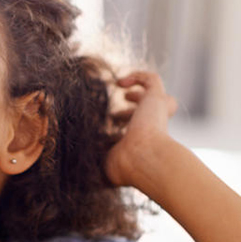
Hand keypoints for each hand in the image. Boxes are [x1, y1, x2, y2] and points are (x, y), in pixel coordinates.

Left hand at [105, 70, 177, 187]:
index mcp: (144, 142)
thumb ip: (99, 155)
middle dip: (133, 110)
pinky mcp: (158, 98)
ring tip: (122, 91)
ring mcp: (158, 111)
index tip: (112, 124)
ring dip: (138, 92)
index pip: (139, 130)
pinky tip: (120, 83)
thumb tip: (82, 157)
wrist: (143, 159)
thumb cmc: (126, 165)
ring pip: (157, 95)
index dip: (127, 123)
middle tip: (116, 114)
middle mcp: (155, 127)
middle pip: (149, 113)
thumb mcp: (107, 161)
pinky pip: (152, 80)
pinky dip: (137, 76)